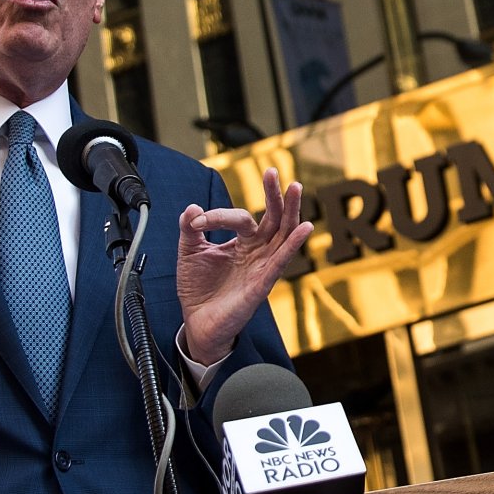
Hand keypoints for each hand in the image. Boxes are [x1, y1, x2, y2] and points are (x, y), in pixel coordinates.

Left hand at [178, 169, 312, 365]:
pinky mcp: (263, 284)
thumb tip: (192, 208)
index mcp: (243, 243)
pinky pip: (282, 261)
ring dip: (290, 210)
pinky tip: (305, 227)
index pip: (240, 218)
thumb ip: (191, 229)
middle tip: (272, 171)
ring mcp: (262, 266)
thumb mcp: (189, 252)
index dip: (217, 215)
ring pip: (283, 234)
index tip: (196, 222)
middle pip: (275, 219)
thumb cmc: (199, 290)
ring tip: (295, 188)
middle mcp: (257, 252)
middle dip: (275, 195)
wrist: (197, 323)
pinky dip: (294, 243)